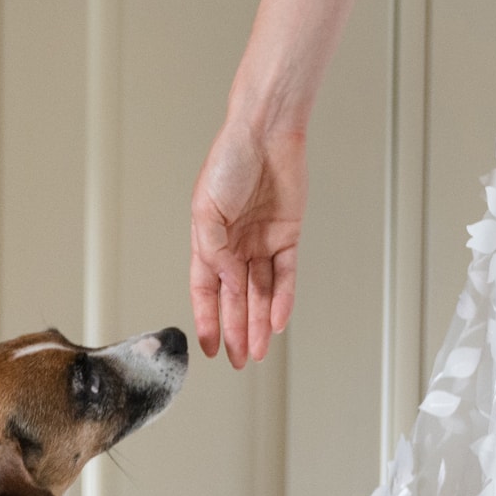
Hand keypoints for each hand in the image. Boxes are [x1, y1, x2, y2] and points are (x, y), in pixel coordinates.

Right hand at [190, 116, 306, 366]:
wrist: (265, 133)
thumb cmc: (228, 161)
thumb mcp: (206, 209)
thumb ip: (213, 251)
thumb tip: (227, 285)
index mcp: (209, 238)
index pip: (205, 289)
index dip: (207, 318)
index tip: (208, 349)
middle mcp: (236, 244)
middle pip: (237, 297)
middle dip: (236, 330)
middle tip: (238, 361)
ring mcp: (263, 241)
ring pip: (262, 292)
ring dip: (259, 322)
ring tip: (257, 352)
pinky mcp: (289, 234)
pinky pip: (286, 274)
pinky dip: (283, 298)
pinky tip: (278, 321)